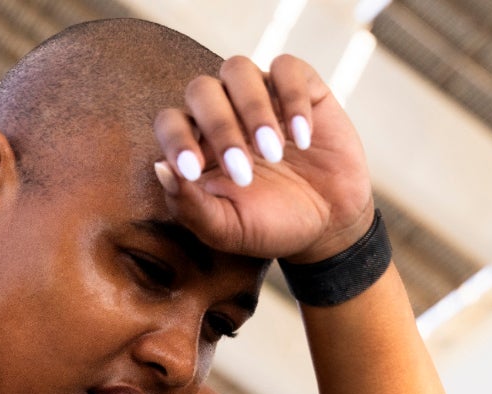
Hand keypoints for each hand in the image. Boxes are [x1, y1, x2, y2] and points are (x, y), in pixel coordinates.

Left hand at [149, 54, 374, 264]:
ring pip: (238, 69)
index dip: (175, 139)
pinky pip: (287, 67)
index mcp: (197, 144)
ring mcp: (262, 95)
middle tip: (243, 171)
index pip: (170, 121)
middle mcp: (224, 112)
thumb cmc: (271, 226)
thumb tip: (160, 169)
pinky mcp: (302, 88)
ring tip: (273, 152)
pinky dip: (292, 99)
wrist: (330, 224)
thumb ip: (189, 206)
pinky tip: (302, 138)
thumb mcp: (227, 229)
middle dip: (219, 127)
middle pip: (201, 90)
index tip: (194, 170)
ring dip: (252, 108)